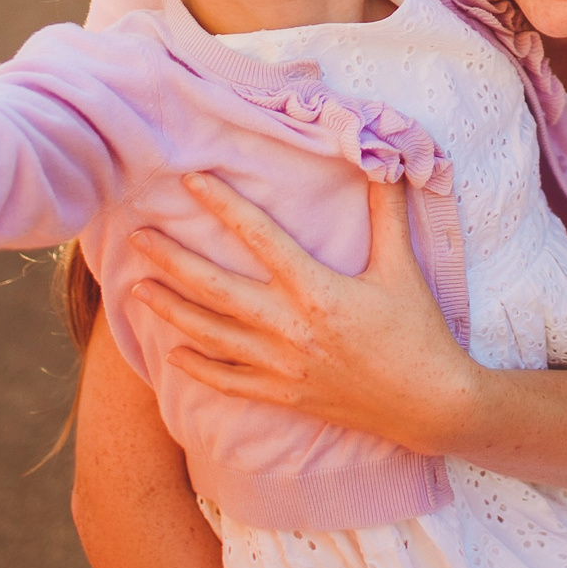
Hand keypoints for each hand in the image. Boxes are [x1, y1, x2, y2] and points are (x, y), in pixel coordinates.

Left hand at [129, 174, 481, 451]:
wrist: (430, 404)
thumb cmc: (418, 332)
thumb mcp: (402, 267)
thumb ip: (387, 214)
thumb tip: (386, 163)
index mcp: (316, 289)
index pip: (258, 237)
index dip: (223, 205)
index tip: (190, 181)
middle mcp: (289, 327)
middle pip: (215, 288)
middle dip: (172, 261)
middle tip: (137, 238)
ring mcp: (281, 365)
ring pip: (211, 335)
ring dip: (172, 310)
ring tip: (138, 290)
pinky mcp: (284, 396)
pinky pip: (228, 382)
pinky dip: (197, 368)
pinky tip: (172, 354)